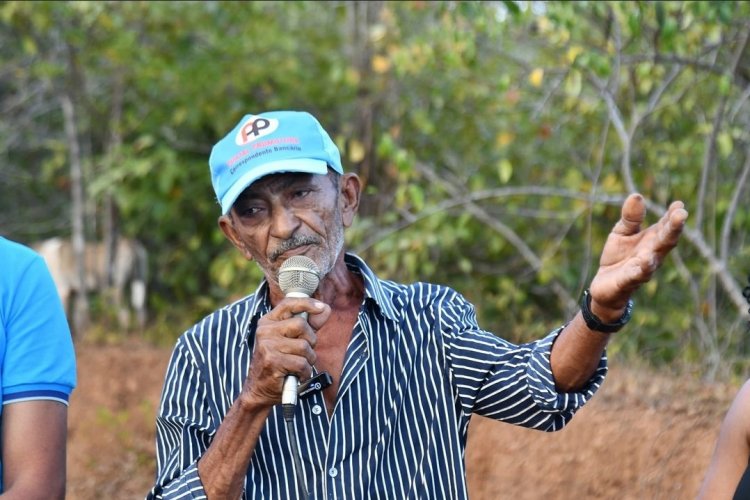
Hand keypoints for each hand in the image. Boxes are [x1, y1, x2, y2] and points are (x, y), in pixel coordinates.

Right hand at [241, 297, 330, 406]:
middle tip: (305, 352)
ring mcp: (267, 346)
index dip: (307, 303)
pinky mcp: (272, 362)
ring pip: (304, 346)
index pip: (288, 304)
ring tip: (299, 365)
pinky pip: (302, 363)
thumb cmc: (278, 362)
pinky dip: (305, 372)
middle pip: (301, 325)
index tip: (321, 307)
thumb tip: (326, 309)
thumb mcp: (291, 340)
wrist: (259, 389)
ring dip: (308, 359)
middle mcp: (265, 331)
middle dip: (310, 340)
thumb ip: (309, 325)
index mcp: (268, 322)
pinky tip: (297, 375)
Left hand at [588, 193, 687, 318]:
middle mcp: (652, 255)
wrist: (604, 285)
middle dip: (673, 228)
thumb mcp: (622, 232)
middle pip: (665, 241)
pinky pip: (635, 275)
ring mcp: (641, 269)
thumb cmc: (618, 257)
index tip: (679, 204)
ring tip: (665, 237)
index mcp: (652, 240)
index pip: (666, 226)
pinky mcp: (627, 281)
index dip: (673, 216)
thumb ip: (630, 218)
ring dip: (659, 248)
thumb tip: (636, 195)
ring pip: (653, 260)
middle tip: (681, 214)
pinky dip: (640, 270)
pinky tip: (644, 262)